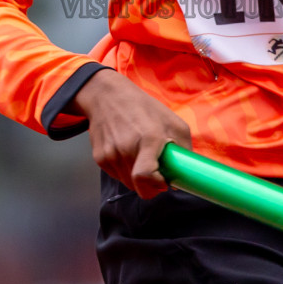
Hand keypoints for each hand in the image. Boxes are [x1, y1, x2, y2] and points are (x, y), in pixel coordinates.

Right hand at [71, 69, 191, 198]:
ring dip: (137, 178)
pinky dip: (125, 171)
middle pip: (138, 187)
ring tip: (141, 156)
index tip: (163, 181)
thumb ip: (183, 149)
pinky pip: (116, 176)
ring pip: (127, 184)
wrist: (108, 96)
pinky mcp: (99, 158)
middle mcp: (125, 149)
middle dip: (150, 185)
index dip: (156, 185)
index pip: (144, 176)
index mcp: (148, 139)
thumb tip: (182, 176)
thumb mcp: (174, 122)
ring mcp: (109, 155)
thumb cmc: (144, 108)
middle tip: (156, 172)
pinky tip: (128, 153)